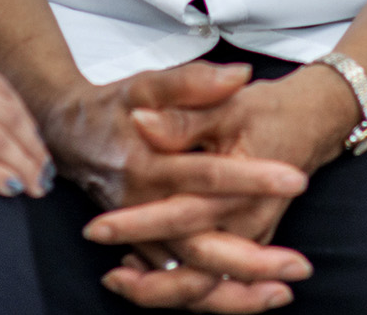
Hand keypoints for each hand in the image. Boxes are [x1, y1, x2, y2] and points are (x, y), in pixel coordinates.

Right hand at [37, 61, 311, 308]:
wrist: (69, 133)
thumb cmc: (112, 106)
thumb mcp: (146, 84)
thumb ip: (191, 82)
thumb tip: (238, 75)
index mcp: (146, 164)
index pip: (207, 175)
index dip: (252, 178)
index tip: (296, 178)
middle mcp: (142, 209)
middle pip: (199, 246)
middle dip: (249, 261)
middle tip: (298, 264)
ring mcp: (140, 235)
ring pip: (187, 279)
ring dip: (234, 293)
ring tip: (282, 292)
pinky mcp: (142, 249)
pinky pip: (177, 285)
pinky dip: (212, 298)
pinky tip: (252, 298)